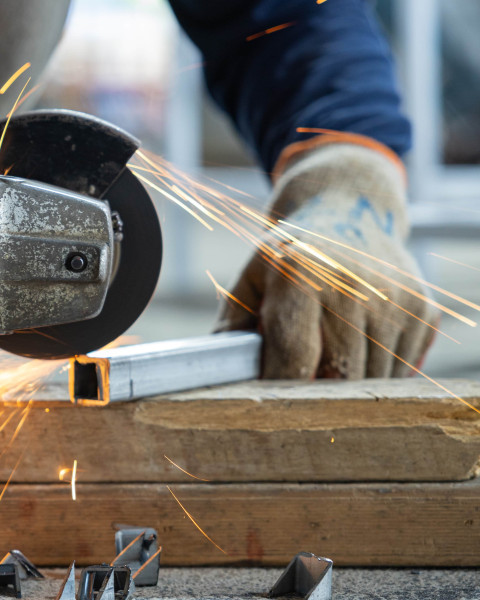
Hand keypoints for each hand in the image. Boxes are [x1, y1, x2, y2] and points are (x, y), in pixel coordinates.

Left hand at [217, 138, 435, 378]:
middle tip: (299, 385)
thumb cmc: (288, 258)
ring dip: (348, 385)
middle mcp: (353, 284)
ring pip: (373, 381)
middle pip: (337, 378)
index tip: (270, 401)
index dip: (280, 390)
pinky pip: (401, 369)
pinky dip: (377, 372)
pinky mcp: (424, 309)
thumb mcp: (249, 281)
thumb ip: (231, 330)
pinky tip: (358, 343)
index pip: (293, 360)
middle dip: (316, 392)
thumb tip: (223, 378)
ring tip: (327, 358)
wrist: (349, 214)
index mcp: (299, 275)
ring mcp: (395, 298)